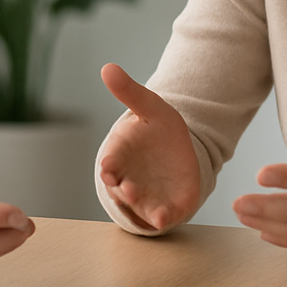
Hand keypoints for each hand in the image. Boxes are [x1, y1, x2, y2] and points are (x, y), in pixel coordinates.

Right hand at [98, 63, 200, 231]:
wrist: (178, 153)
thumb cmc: (157, 129)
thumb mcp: (150, 107)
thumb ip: (129, 91)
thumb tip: (108, 67)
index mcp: (120, 154)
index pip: (110, 161)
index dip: (109, 165)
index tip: (108, 167)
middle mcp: (127, 178)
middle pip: (120, 188)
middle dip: (123, 190)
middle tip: (127, 189)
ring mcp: (145, 195)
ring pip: (138, 205)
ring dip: (140, 207)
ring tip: (148, 207)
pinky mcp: (165, 206)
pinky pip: (160, 215)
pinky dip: (160, 219)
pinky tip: (164, 219)